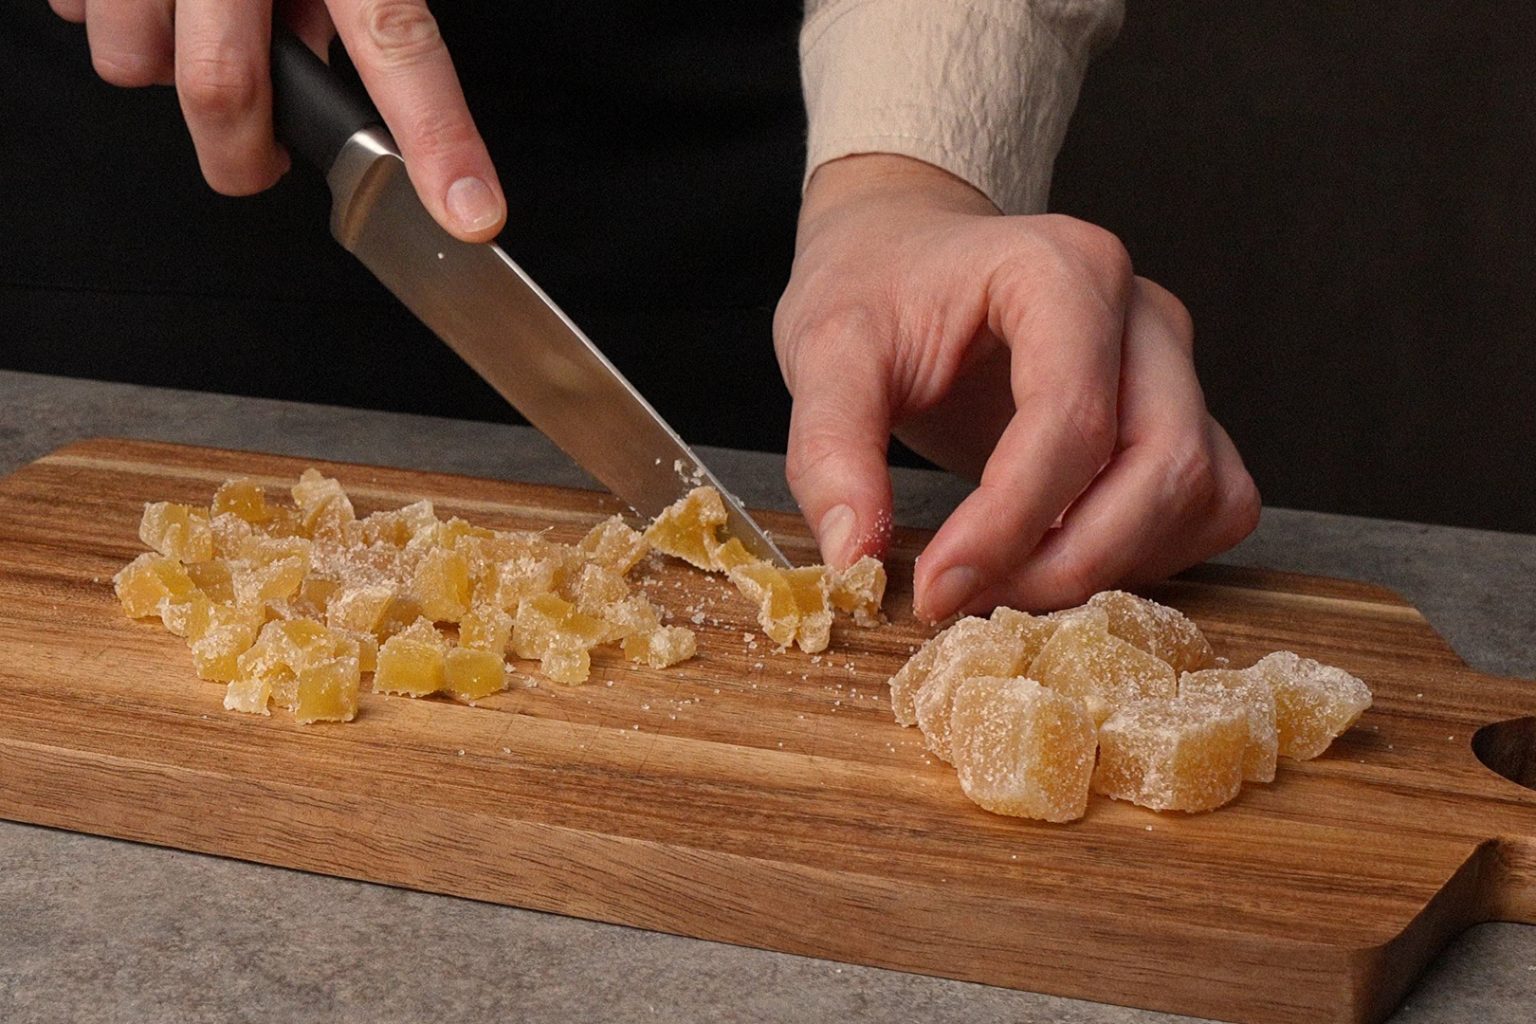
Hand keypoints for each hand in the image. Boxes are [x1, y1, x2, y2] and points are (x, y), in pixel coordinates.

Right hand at [49, 0, 504, 240]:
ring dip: (162, 68)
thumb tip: (331, 60)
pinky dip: (113, 13)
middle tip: (260, 163)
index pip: (399, 40)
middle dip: (240, 156)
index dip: (439, 136)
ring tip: (193, 19)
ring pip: (132, 60)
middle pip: (223, 90)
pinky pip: (77, 13)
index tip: (470, 210)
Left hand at [775, 154, 1259, 620]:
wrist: (906, 256)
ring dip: (1109, 568)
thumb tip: (856, 559)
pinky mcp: (1182, 416)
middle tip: (966, 599)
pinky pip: (1208, 507)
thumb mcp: (823, 351)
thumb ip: (830, 451)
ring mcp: (1175, 367)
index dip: (1008, 524)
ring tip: (1002, 581)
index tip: (934, 587)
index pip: (1072, 419)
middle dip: (1066, 562)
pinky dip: (1145, 556)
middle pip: (1163, 467)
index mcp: (1063, 270)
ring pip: (1199, 496)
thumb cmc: (876, 289)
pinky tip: (1055, 557)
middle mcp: (1143, 314)